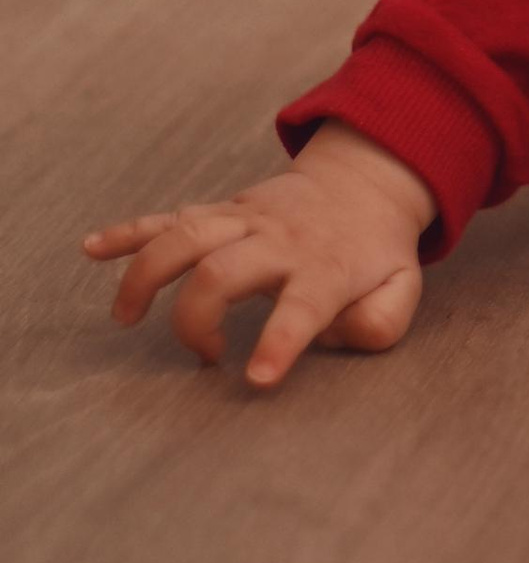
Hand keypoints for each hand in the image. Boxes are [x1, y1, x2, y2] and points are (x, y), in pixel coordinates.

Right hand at [82, 121, 434, 390]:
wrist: (362, 183)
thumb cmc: (375, 251)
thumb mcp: (400, 288)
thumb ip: (380, 319)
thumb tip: (336, 336)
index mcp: (325, 267)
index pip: (301, 307)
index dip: (280, 342)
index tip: (254, 379)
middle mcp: (278, 241)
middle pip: (222, 271)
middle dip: (197, 319)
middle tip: (205, 358)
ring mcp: (245, 220)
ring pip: (184, 235)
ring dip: (146, 275)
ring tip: (123, 318)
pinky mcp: (222, 211)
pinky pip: (168, 217)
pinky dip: (128, 231)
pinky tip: (92, 248)